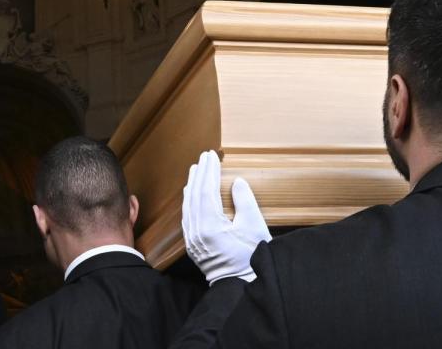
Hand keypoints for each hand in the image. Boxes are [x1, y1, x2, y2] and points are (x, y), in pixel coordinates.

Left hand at [182, 150, 270, 284]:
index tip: (212, 156)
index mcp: (210, 226)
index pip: (206, 190)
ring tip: (195, 170)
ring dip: (192, 185)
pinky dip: (189, 201)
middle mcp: (197, 231)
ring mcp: (192, 239)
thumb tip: (236, 182)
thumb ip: (245, 201)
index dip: (209, 171)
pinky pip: (187, 217)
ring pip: (188, 206)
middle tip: (204, 157)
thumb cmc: (252, 256)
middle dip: (199, 174)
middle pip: (194, 195)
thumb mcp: (254, 226)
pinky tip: (191, 194)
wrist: (240, 285)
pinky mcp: (193, 245)